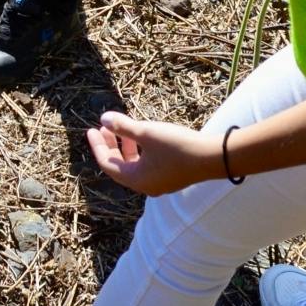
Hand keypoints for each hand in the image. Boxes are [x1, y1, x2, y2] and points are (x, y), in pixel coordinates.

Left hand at [86, 111, 221, 196]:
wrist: (213, 157)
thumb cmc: (177, 146)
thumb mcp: (147, 133)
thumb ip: (123, 127)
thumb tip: (103, 119)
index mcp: (136, 180)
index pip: (108, 165)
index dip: (98, 146)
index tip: (92, 129)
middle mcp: (147, 186)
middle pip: (120, 166)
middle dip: (110, 145)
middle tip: (104, 127)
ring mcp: (160, 183)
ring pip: (134, 165)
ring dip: (125, 146)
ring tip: (121, 127)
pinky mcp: (172, 176)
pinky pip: (147, 165)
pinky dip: (140, 151)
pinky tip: (143, 135)